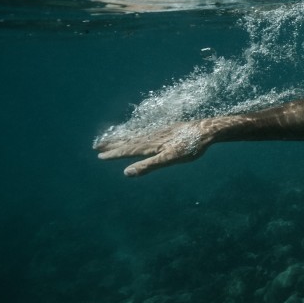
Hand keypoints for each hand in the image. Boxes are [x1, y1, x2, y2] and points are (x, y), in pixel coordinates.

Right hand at [94, 120, 213, 176]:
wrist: (206, 130)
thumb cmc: (190, 147)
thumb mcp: (169, 159)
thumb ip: (148, 166)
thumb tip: (126, 173)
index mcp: (150, 145)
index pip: (127, 150)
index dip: (114, 153)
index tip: (100, 155)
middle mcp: (151, 137)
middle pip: (128, 141)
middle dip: (112, 145)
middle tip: (97, 147)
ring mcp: (158, 132)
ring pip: (135, 136)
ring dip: (121, 138)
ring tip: (110, 139)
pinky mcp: (166, 130)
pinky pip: (144, 132)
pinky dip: (135, 133)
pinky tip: (136, 134)